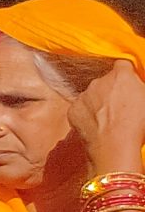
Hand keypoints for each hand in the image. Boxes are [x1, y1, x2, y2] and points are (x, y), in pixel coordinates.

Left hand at [72, 60, 144, 175]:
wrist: (115, 146)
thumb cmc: (138, 124)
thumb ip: (139, 86)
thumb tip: (135, 85)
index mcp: (121, 75)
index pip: (122, 65)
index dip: (126, 74)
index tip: (128, 84)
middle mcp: (99, 81)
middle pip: (105, 81)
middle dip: (111, 90)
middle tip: (119, 106)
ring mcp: (83, 95)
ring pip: (91, 94)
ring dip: (97, 102)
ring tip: (107, 118)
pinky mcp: (73, 110)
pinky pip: (80, 108)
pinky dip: (86, 114)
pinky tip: (96, 124)